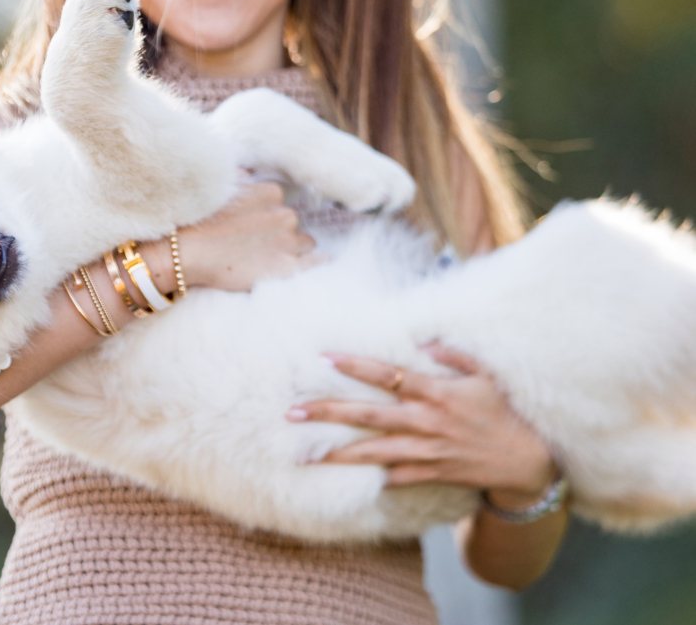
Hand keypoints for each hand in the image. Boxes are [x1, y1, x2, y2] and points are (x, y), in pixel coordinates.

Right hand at [178, 182, 321, 291]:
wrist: (188, 253)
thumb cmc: (199, 221)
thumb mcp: (219, 188)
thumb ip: (240, 179)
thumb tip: (248, 175)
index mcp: (271, 192)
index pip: (280, 201)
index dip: (268, 215)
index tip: (255, 224)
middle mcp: (285, 213)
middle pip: (292, 221)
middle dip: (279, 231)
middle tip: (258, 243)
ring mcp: (289, 241)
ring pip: (305, 242)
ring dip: (292, 247)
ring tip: (271, 257)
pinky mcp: (288, 267)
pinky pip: (315, 263)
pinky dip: (316, 262)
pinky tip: (318, 263)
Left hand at [289, 345, 556, 507]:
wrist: (526, 462)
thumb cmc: (503, 412)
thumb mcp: (484, 375)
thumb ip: (454, 354)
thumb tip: (425, 341)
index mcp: (435, 392)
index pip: (387, 375)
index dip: (355, 366)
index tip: (324, 358)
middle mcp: (425, 422)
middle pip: (367, 415)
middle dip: (328, 412)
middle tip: (293, 411)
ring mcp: (426, 450)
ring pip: (372, 452)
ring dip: (336, 453)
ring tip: (303, 453)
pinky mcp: (430, 473)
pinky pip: (394, 476)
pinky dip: (370, 476)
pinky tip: (341, 478)